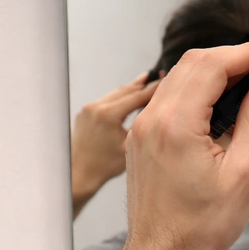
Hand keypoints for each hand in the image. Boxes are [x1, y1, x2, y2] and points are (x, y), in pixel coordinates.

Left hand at [71, 74, 159, 207]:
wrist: (80, 173)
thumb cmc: (106, 166)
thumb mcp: (132, 146)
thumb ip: (144, 125)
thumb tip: (157, 109)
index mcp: (108, 115)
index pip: (137, 96)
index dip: (155, 89)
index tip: (168, 81)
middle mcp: (96, 107)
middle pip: (126, 90)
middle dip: (144, 84)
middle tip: (161, 76)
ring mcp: (88, 109)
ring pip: (116, 93)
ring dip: (132, 89)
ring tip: (147, 81)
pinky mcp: (85, 113)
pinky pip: (107, 100)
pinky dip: (120, 97)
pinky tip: (130, 96)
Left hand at [119, 42, 248, 249]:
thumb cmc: (202, 226)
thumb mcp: (244, 171)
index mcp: (177, 125)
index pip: (213, 65)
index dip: (248, 53)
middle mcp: (152, 120)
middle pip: (193, 63)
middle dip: (232, 57)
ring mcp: (142, 129)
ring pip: (179, 78)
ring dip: (215, 71)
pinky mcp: (142, 139)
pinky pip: (169, 99)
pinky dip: (197, 90)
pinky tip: (222, 103)